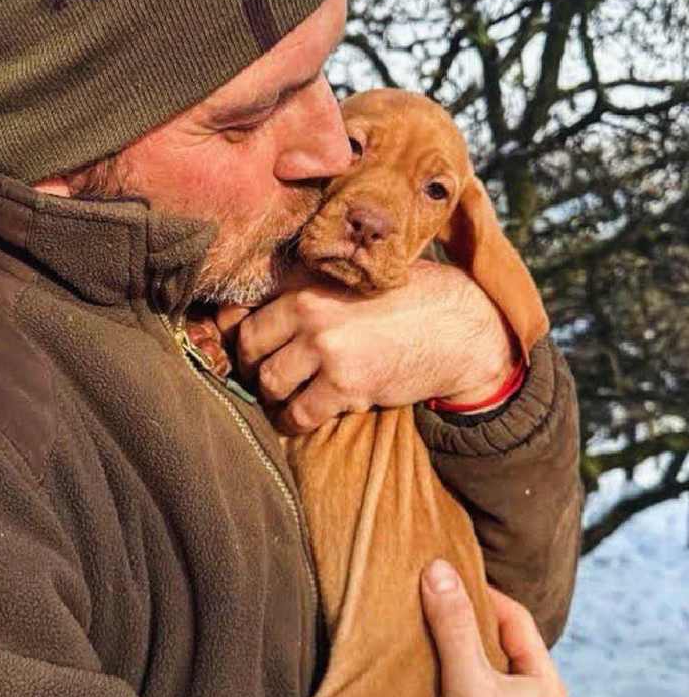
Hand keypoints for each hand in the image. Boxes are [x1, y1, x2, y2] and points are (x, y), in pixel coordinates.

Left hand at [215, 260, 516, 433]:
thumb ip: (311, 282)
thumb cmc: (410, 298)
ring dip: (270, 395)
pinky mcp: (347, 385)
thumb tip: (260, 299)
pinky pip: (299, 414)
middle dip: (250, 366)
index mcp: (310, 280)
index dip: (236, 332)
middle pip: (250, 347)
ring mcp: (329, 349)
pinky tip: (298, 417)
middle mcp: (312, 311)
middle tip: (261, 374)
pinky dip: (293, 420)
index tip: (242, 346)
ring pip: (270, 382)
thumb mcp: (356, 275)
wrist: (460, 328)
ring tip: (281, 396)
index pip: (248, 308)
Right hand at [420, 559, 568, 696]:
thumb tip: (437, 568)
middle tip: (429, 604)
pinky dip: (450, 687)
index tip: (445, 578)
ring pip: (484, 677)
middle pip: (499, 647)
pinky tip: (424, 685)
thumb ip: (453, 626)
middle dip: (465, 624)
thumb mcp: (469, 682)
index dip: (481, 593)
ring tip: (421, 639)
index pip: (515, 618)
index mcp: (545, 684)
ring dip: (455, 657)